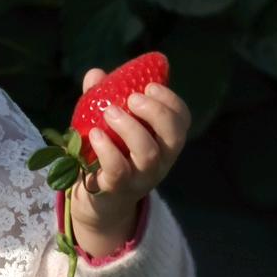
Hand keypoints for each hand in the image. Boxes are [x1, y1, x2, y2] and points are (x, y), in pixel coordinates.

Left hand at [68, 67, 190, 241]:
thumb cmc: (108, 155)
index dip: (171, 101)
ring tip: (109, 113)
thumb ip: (102, 98)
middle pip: (174, 136)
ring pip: (148, 153)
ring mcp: (140, 178)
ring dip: (129, 127)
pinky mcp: (116, 190)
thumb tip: (96, 74)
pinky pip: (118, 170)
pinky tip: (94, 134)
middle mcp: (160, 161)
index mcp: (163, 142)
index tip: (150, 86)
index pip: (182, 120)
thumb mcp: (108, 126)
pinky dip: (106, 149)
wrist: (97, 201)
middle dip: (157, 112)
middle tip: (133, 98)